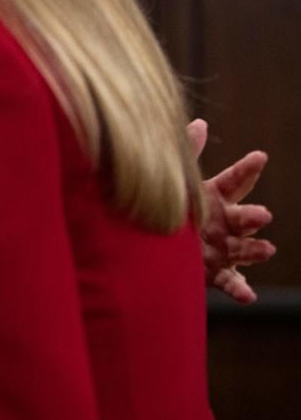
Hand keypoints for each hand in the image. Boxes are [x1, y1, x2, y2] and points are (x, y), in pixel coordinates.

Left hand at [188, 119, 275, 303]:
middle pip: (243, 218)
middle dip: (253, 216)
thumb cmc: (170, 209)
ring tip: (267, 249)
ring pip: (243, 249)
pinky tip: (248, 296)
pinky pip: (230, 282)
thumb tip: (201, 123)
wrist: (152, 247)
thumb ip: (187, 154)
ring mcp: (222, 249)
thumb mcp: (177, 183)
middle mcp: (224, 223)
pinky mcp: (215, 273)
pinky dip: (240, 290)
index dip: (246, 169)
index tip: (259, 156)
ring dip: (256, 250)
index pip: (235, 181)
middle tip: (262, 214)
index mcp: (215, 198)